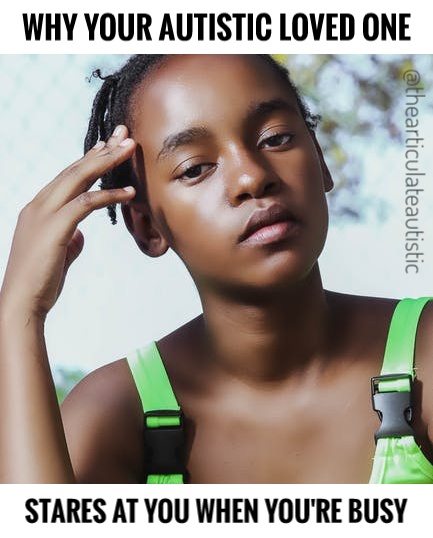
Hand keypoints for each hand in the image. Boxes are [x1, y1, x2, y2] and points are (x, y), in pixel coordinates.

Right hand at [0, 125, 135, 321]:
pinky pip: (86, 203)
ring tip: (131, 148)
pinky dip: (109, 195)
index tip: (107, 146)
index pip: (66, 177)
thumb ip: (69, 239)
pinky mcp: (54, 227)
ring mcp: (44, 214)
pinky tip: (130, 193)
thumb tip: (80, 234)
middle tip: (124, 134)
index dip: (88, 159)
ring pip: (78, 178)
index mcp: (38, 208)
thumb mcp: (57, 253)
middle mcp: (39, 205)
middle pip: (74, 169)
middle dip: (102, 150)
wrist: (22, 303)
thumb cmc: (40, 281)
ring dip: (107, 161)